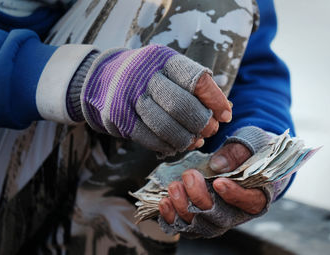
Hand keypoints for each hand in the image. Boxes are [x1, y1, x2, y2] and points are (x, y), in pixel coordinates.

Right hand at [81, 45, 231, 155]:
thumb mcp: (171, 71)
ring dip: (186, 139)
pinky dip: (168, 146)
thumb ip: (197, 88)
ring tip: (194, 140)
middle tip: (210, 130)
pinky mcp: (119, 118)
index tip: (226, 115)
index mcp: (164, 59)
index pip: (197, 80)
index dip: (216, 101)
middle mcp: (144, 75)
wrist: (103, 80)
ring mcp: (128, 97)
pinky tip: (176, 145)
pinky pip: (149, 139)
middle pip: (182, 106)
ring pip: (166, 127)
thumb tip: (225, 110)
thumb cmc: (149, 77)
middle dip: (202, 123)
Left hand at [158, 142, 266, 223]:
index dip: (234, 195)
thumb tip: (217, 165)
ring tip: (174, 187)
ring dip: (183, 208)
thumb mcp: (247, 145)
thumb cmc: (246, 153)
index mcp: (256, 196)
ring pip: (199, 225)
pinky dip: (172, 217)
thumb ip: (235, 154)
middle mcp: (235, 214)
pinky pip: (184, 226)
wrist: (238, 160)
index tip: (219, 182)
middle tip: (189, 176)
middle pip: (219, 217)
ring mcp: (215, 219)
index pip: (249, 202)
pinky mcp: (197, 220)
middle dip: (200, 198)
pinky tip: (164, 201)